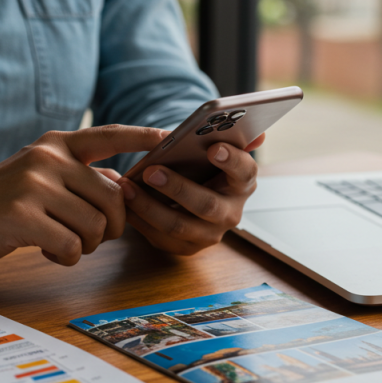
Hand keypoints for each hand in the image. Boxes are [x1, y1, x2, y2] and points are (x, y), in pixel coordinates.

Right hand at [0, 125, 168, 264]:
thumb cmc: (0, 198)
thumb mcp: (40, 175)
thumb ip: (79, 177)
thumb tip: (122, 186)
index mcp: (56, 145)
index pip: (108, 135)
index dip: (140, 138)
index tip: (168, 137)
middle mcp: (48, 159)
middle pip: (113, 200)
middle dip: (111, 228)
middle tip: (90, 238)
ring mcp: (35, 186)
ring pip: (94, 227)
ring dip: (85, 246)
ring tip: (61, 242)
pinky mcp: (22, 216)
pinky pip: (70, 247)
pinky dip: (65, 257)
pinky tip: (45, 250)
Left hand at [116, 134, 264, 254]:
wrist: (190, 200)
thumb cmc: (202, 168)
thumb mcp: (216, 151)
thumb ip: (232, 138)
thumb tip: (258, 134)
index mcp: (243, 183)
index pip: (245, 172)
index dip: (231, 161)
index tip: (212, 148)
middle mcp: (231, 213)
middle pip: (206, 204)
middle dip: (177, 188)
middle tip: (151, 171)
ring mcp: (209, 234)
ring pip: (178, 225)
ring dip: (149, 206)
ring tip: (127, 186)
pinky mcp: (187, 248)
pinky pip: (160, 238)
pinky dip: (140, 220)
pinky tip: (124, 203)